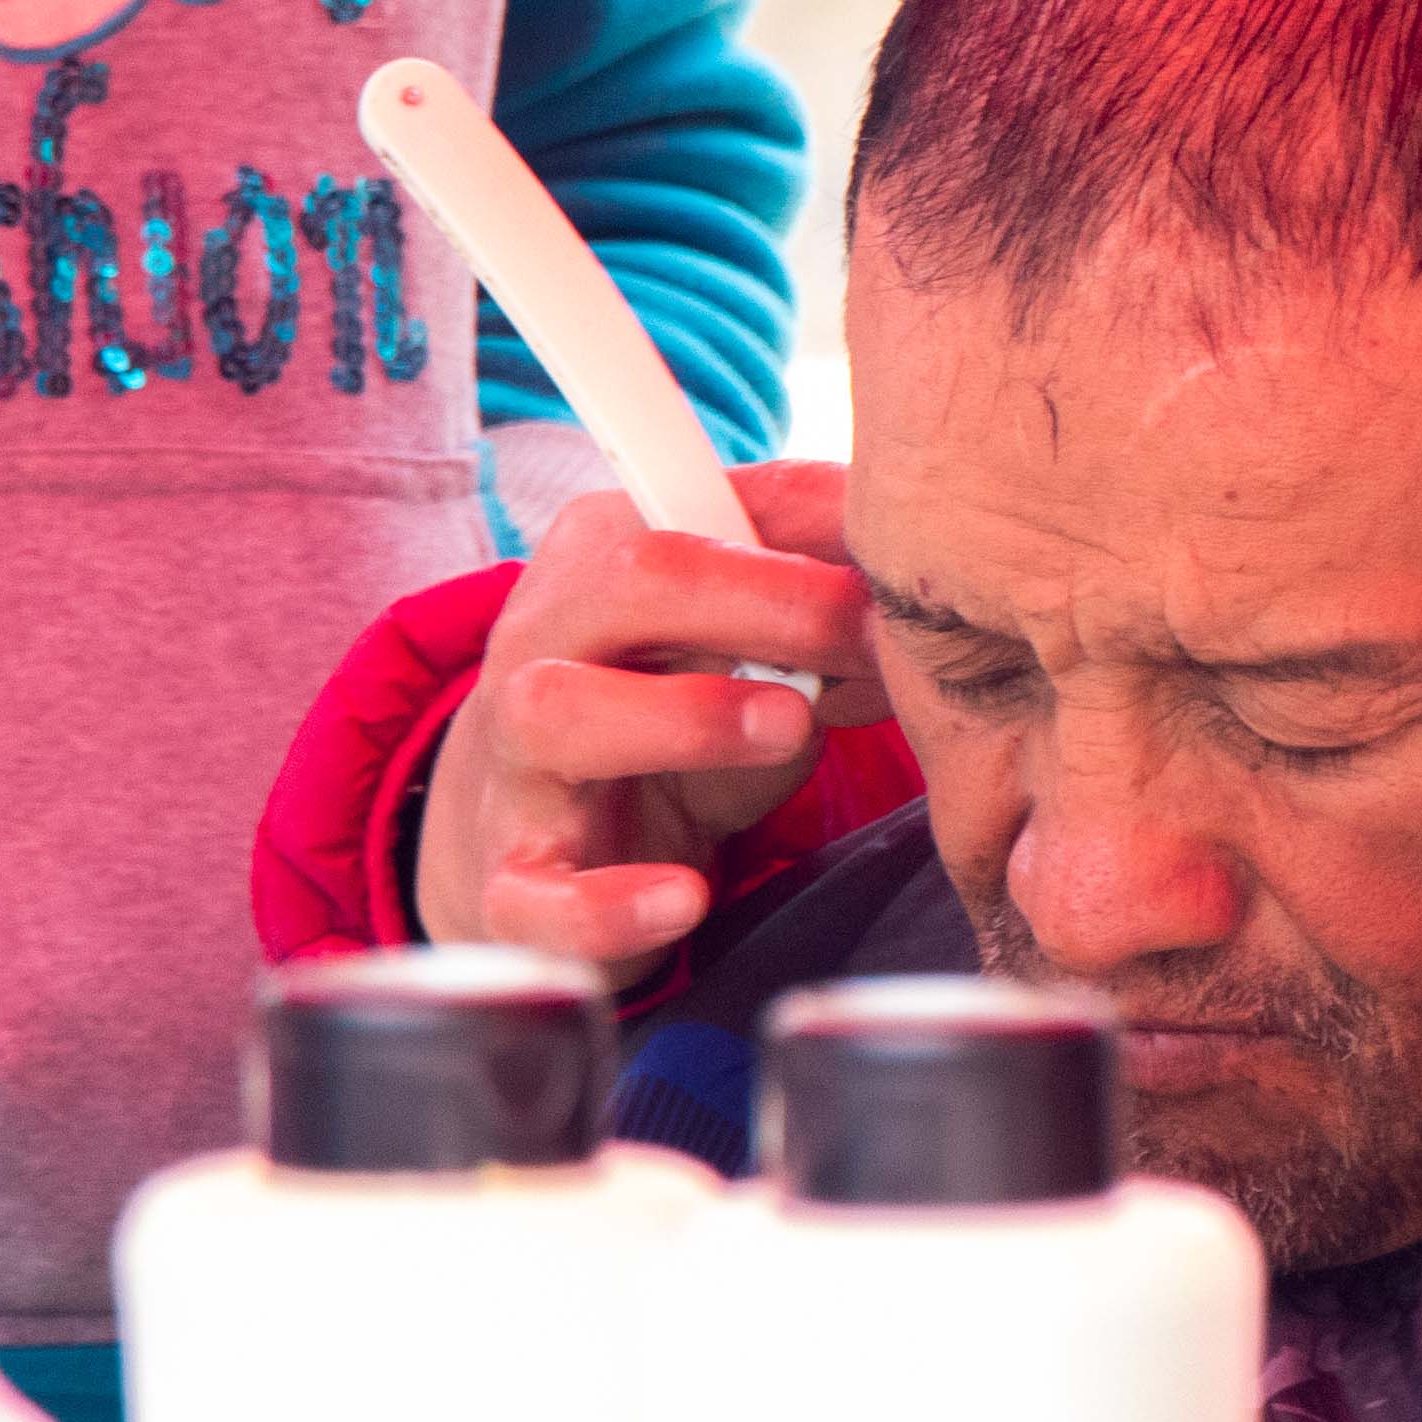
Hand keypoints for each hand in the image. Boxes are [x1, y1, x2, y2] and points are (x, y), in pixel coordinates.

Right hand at [416, 463, 881, 967]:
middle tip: (856, 634)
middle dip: (753, 600)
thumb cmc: (669, 717)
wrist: (546, 841)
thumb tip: (909, 588)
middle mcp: (540, 645)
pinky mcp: (511, 883)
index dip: (798, 536)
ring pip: (557, 715)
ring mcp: (514, 763)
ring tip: (790, 729)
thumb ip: (812, 605)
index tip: (895, 578)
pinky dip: (608, 903)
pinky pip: (537, 894)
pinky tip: (684, 896)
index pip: (687, 518)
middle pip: (622, 583)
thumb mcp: (742, 649)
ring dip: (682, 717)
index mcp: (598, 562)